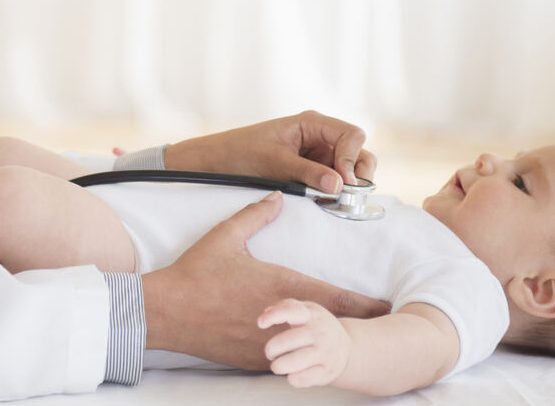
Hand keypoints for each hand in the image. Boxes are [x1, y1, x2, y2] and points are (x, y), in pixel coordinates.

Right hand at [142, 194, 388, 369]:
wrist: (167, 311)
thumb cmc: (196, 272)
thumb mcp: (225, 235)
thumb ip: (255, 214)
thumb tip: (277, 195)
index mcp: (281, 285)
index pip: (335, 298)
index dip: (365, 304)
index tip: (387, 306)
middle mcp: (282, 317)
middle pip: (331, 327)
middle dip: (357, 326)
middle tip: (380, 327)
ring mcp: (269, 343)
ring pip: (309, 346)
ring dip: (327, 343)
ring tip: (348, 341)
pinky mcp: (253, 358)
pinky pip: (285, 358)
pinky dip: (299, 353)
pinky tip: (306, 352)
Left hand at [163, 111, 375, 194]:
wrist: (219, 161)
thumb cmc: (242, 153)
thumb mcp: (275, 163)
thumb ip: (308, 173)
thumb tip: (339, 185)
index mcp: (312, 122)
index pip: (352, 135)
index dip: (353, 158)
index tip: (343, 181)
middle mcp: (320, 136)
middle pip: (358, 151)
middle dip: (357, 173)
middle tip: (345, 195)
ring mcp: (319, 153)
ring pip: (350, 168)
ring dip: (347, 185)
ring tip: (334, 201)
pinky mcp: (314, 170)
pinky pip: (335, 180)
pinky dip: (335, 191)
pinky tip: (325, 201)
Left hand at [259, 299, 350, 387]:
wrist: (347, 346)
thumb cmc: (316, 326)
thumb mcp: (305, 311)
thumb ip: (284, 308)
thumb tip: (265, 316)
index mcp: (311, 314)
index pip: (291, 310)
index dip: (273, 316)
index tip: (261, 324)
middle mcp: (319, 332)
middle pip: (287, 341)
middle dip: (272, 349)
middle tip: (270, 352)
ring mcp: (325, 352)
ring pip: (295, 362)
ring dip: (279, 366)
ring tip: (276, 366)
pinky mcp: (328, 371)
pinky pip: (305, 378)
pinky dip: (293, 379)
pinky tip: (291, 375)